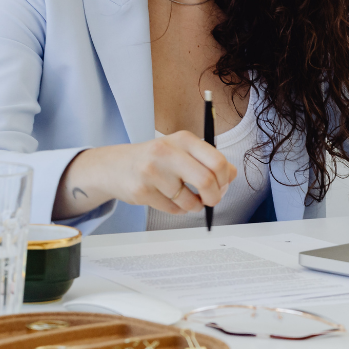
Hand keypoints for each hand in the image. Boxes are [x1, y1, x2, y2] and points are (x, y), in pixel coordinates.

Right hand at [53, 132, 236, 219]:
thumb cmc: (156, 158)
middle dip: (214, 197)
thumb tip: (232, 174)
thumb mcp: (182, 150)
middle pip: (206, 181)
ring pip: (190, 201)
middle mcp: (167, 152)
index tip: (222, 185)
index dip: (225, 179)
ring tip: (186, 199)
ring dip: (194, 206)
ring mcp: (152, 172)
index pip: (217, 161)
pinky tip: (169, 199)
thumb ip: (208, 159)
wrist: (115, 166)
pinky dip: (178, 210)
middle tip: (211, 200)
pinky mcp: (142, 192)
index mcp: (183, 138)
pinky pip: (173, 210)